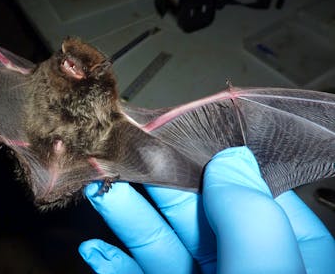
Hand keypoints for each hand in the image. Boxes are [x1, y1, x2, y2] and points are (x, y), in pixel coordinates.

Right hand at [79, 147, 334, 272]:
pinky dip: (113, 263)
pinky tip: (98, 248)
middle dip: (157, 181)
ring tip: (102, 187)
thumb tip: (233, 160)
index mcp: (295, 260)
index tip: (178, 133)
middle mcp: (246, 269)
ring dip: (128, 214)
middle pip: (199, 212)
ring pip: (163, 243)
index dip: (214, 160)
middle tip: (123, 152)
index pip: (257, 194)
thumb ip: (251, 218)